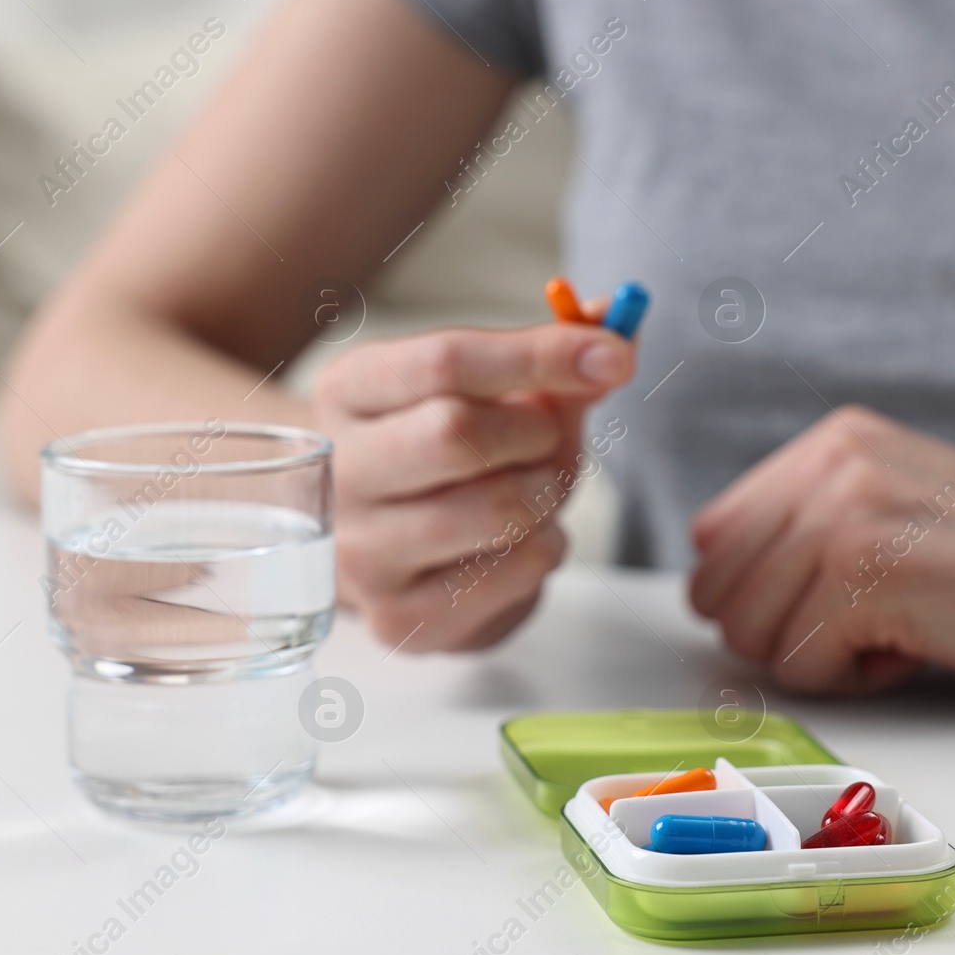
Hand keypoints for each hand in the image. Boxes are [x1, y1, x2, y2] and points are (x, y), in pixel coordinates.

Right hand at [313, 323, 633, 650]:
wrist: (397, 554)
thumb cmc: (445, 457)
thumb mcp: (486, 394)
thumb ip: (547, 366)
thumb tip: (615, 337)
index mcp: (350, 390)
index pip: (445, 361)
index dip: (540, 354)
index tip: (613, 355)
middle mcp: (340, 470)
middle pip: (456, 433)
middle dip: (535, 432)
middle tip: (548, 438)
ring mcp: (360, 551)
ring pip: (495, 510)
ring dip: (548, 493)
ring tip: (539, 488)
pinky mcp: (397, 616)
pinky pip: (511, 572)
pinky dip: (544, 548)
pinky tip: (522, 538)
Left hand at [688, 406, 954, 696]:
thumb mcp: (898, 506)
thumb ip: (806, 525)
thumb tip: (708, 582)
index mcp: (831, 440)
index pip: (710, 539)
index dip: (761, 596)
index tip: (837, 601)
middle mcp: (829, 462)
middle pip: (716, 592)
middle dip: (783, 631)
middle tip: (876, 620)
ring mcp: (845, 511)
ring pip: (748, 635)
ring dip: (822, 656)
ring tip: (905, 625)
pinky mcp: (867, 571)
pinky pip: (799, 668)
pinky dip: (855, 681)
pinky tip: (922, 644)